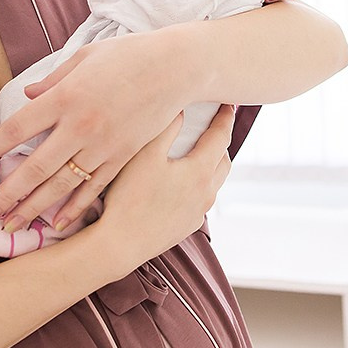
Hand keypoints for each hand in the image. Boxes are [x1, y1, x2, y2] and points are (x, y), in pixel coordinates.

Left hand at [0, 31, 190, 232]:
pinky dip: (74, 209)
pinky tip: (57, 224)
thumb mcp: (84, 58)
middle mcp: (80, 125)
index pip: (17, 128)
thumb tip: (27, 96)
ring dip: (34, 209)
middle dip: (8, 195)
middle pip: (35, 168)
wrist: (175, 68)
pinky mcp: (123, 156)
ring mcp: (103, 145)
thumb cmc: (128, 55)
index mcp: (65, 96)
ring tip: (13, 227)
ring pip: (62, 185)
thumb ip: (52, 81)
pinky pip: (94, 188)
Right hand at [96, 105, 233, 260]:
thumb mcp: (145, 153)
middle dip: (220, 141)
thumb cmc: (129, 196)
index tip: (227, 104)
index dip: (225, 117)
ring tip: (197, 153)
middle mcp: (206, 193)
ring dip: (211, 164)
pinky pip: (200, 200)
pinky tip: (180, 183)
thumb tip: (181, 108)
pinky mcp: (187, 226)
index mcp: (200, 171)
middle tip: (211, 126)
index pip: (221, 136)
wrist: (120, 244)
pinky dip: (198, 185)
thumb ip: (166, 126)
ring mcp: (198, 213)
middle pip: (224, 160)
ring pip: (214, 182)